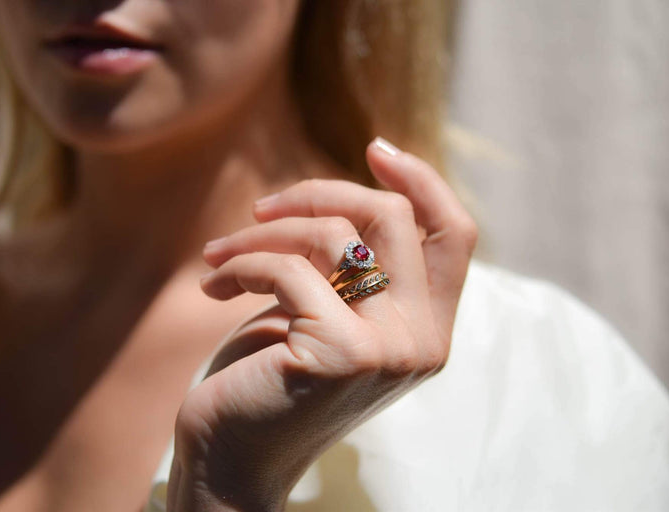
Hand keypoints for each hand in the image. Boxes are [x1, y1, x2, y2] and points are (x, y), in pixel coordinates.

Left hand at [166, 138, 477, 511]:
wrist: (231, 460)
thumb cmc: (271, 379)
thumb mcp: (321, 310)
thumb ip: (351, 265)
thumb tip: (347, 192)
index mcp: (428, 328)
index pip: (454, 235)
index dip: (421, 182)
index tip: (376, 147)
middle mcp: (423, 340)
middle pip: (392, 218)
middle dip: (318, 194)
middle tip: (263, 208)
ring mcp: (388, 350)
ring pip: (334, 236)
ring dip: (262, 232)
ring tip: (220, 256)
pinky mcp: (340, 354)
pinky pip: (288, 269)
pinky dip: (242, 264)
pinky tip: (214, 284)